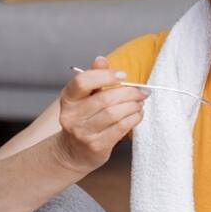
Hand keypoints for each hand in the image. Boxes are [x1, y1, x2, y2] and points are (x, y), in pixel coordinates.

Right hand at [53, 56, 147, 173]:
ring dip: (133, 106)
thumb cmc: (84, 118)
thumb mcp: (85, 97)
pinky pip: (120, 128)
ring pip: (114, 114)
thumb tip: (101, 59)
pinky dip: (133, 119)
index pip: (82, 82)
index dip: (105, 76)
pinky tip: (137, 114)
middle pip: (104, 99)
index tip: (123, 75)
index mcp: (68, 99)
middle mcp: (72, 116)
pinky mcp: (96, 146)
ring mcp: (83, 133)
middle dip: (129, 92)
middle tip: (142, 91)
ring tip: (140, 103)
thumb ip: (94, 77)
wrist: (74, 151)